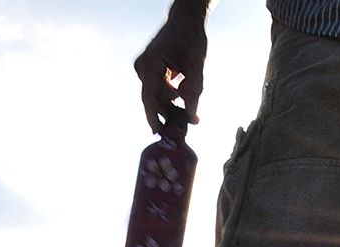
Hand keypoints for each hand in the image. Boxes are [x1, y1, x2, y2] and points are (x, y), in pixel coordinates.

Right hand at [134, 5, 206, 131]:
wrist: (185, 21)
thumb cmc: (191, 38)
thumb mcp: (197, 65)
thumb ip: (194, 91)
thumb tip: (192, 118)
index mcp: (151, 63)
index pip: (149, 96)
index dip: (154, 116)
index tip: (160, 133)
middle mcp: (142, 66)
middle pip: (152, 99)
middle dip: (167, 114)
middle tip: (185, 127)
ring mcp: (143, 69)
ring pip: (156, 96)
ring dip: (171, 104)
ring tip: (188, 111)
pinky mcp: (148, 71)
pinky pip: (157, 90)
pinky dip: (169, 95)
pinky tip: (181, 92)